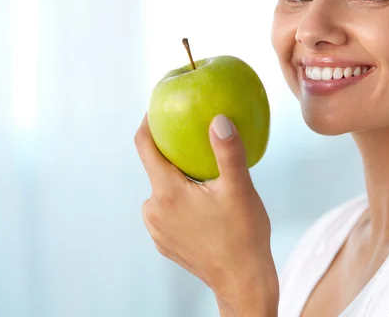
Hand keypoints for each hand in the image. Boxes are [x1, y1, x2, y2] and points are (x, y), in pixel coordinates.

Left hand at [134, 114, 278, 315]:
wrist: (242, 281)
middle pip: (156, 167)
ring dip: (179, 179)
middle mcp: (153, 210)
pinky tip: (204, 205)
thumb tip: (218, 119)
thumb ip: (227, 152)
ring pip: (163, 189)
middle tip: (198, 143)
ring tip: (207, 178)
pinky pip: (167, 209)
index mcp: (167, 193)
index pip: (144, 146)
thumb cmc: (244, 235)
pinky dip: (181, 200)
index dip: (148, 122)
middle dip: (174, 153)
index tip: (158, 108)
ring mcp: (156, 229)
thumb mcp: (239, 189)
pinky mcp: (164, 241)